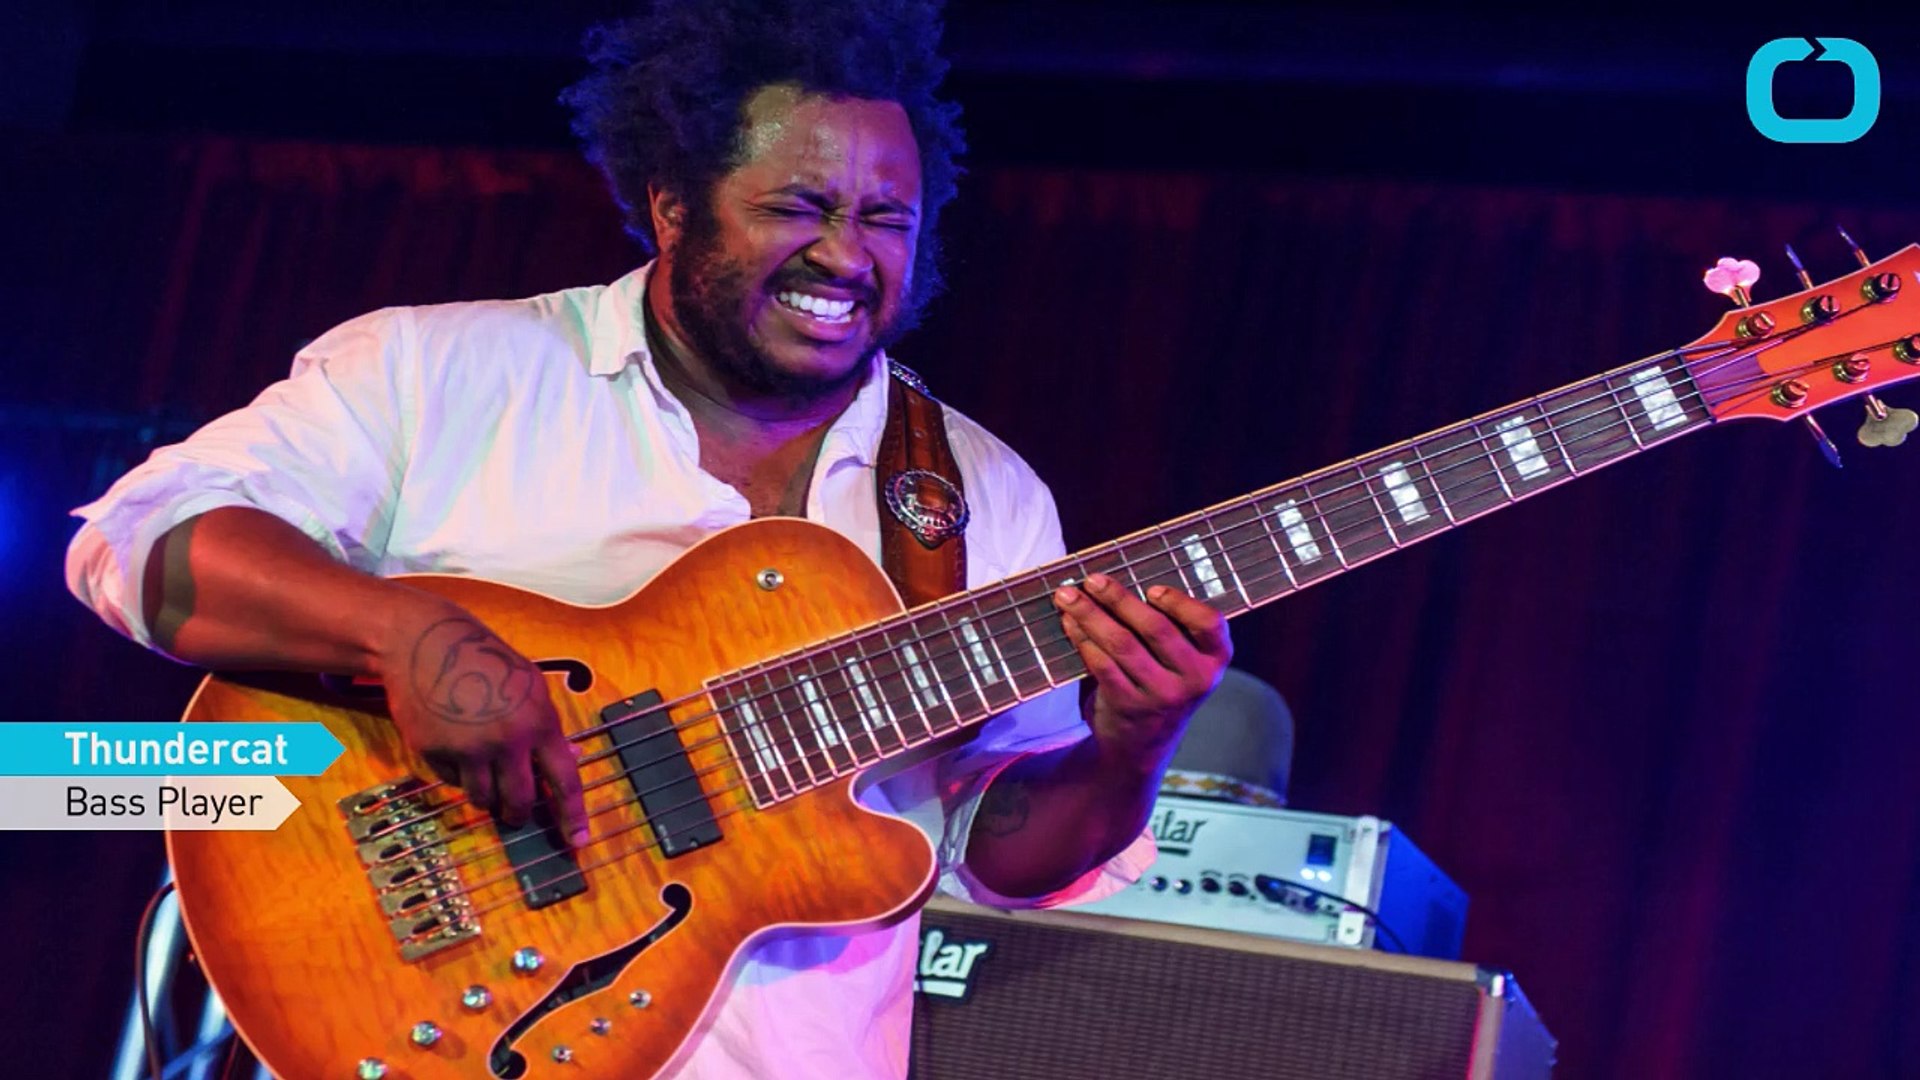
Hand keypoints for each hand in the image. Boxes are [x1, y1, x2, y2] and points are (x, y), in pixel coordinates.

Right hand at [375, 600, 589, 845]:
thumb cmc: (484, 661)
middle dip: (518, 814)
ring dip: (485, 795)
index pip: (564, 779)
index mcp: (538, 720)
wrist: (425, 643)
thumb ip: (546, 725)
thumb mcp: (529, 685)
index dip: (572, 814)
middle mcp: (507, 739)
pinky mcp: (435, 752)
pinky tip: (453, 743)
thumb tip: (569, 759)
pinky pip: (452, 781)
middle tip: (515, 814)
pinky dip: (456, 773)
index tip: (577, 842)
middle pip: (519, 801)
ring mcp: (469, 748)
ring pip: (482, 799)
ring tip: (481, 768)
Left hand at [1053, 572, 1232, 772]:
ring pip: (1122, 644)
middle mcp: (1194, 679)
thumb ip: (1170, 628)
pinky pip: (1102, 665)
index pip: (1210, 624)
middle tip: (1093, 579)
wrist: (1143, 745)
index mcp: (1215, 659)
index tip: (1152, 588)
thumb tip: (1120, 581)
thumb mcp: (1182, 662)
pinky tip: (1069, 623)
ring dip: (1090, 615)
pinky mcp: (1130, 707)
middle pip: (1156, 629)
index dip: (1180, 603)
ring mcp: (1162, 696)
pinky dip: (1083, 639)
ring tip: (1067, 596)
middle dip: (1119, 599)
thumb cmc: (1162, 683)